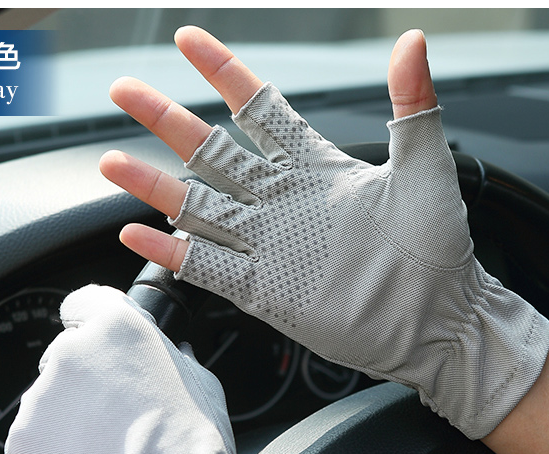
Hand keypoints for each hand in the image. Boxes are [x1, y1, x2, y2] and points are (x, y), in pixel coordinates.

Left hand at [4, 285, 292, 453]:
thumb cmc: (194, 444)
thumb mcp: (200, 382)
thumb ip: (172, 356)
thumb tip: (170, 352)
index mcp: (116, 326)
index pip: (84, 303)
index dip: (91, 324)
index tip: (96, 343)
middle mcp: (69, 352)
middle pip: (66, 357)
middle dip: (85, 381)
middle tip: (115, 415)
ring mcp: (40, 398)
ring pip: (51, 403)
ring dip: (69, 420)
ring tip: (106, 452)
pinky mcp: (21, 443)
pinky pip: (35, 442)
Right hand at [100, 27, 548, 438]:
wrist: (436, 319)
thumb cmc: (438, 247)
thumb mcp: (426, 169)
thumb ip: (412, 105)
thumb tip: (413, 41)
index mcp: (315, 166)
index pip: (258, 108)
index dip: (223, 73)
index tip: (190, 40)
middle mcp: (283, 201)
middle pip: (211, 151)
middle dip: (166, 119)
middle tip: (124, 89)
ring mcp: (269, 245)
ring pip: (199, 207)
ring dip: (154, 185)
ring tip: (110, 161)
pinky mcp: (264, 289)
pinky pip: (207, 267)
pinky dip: (172, 252)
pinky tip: (136, 233)